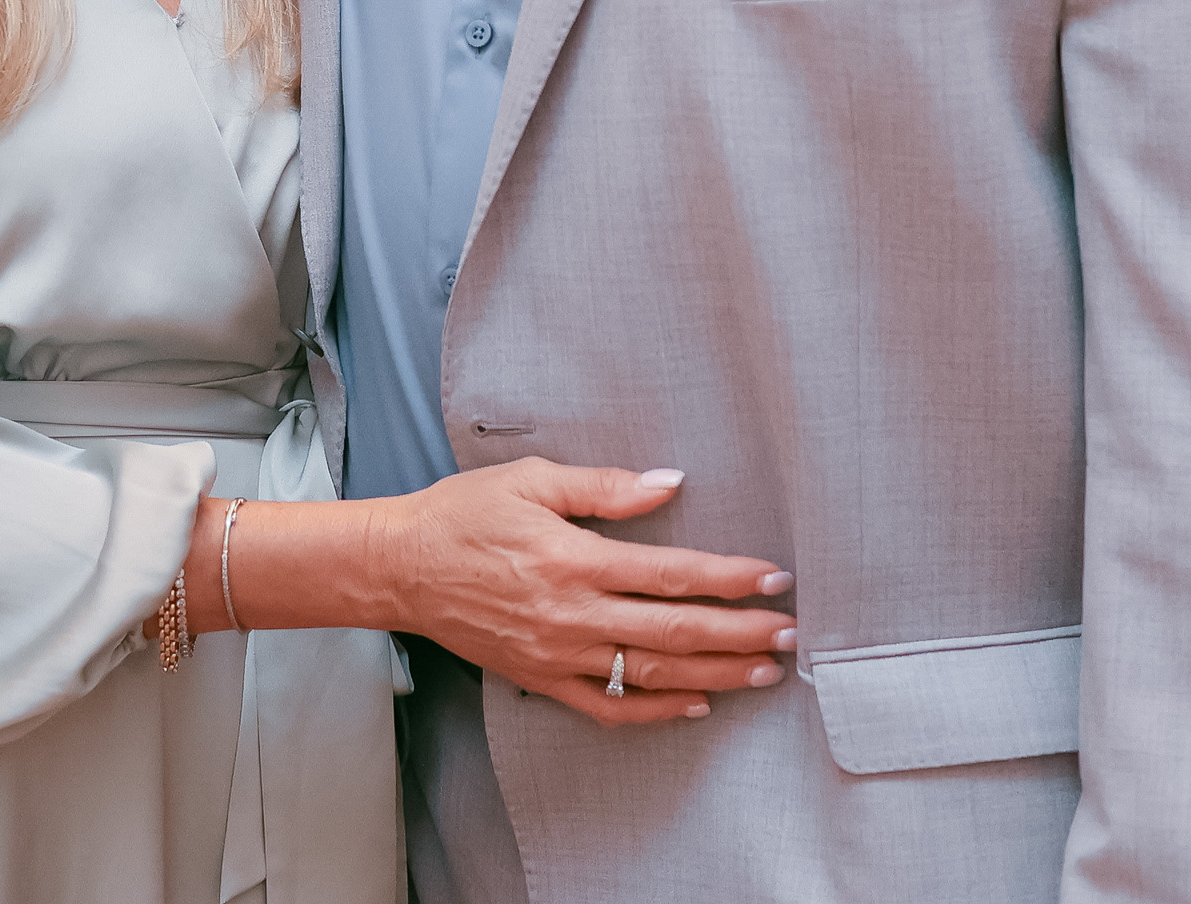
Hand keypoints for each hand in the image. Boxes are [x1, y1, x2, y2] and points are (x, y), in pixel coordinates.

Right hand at [378, 461, 796, 727]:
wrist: (401, 568)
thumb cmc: (463, 515)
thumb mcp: (532, 480)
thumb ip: (606, 487)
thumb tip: (669, 484)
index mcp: (574, 559)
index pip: (671, 573)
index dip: (729, 578)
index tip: (772, 578)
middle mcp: (572, 614)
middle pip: (675, 630)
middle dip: (740, 634)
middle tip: (789, 634)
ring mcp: (559, 655)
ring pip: (653, 673)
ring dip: (716, 675)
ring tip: (762, 672)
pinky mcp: (542, 679)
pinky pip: (610, 707)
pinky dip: (657, 710)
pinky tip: (695, 703)